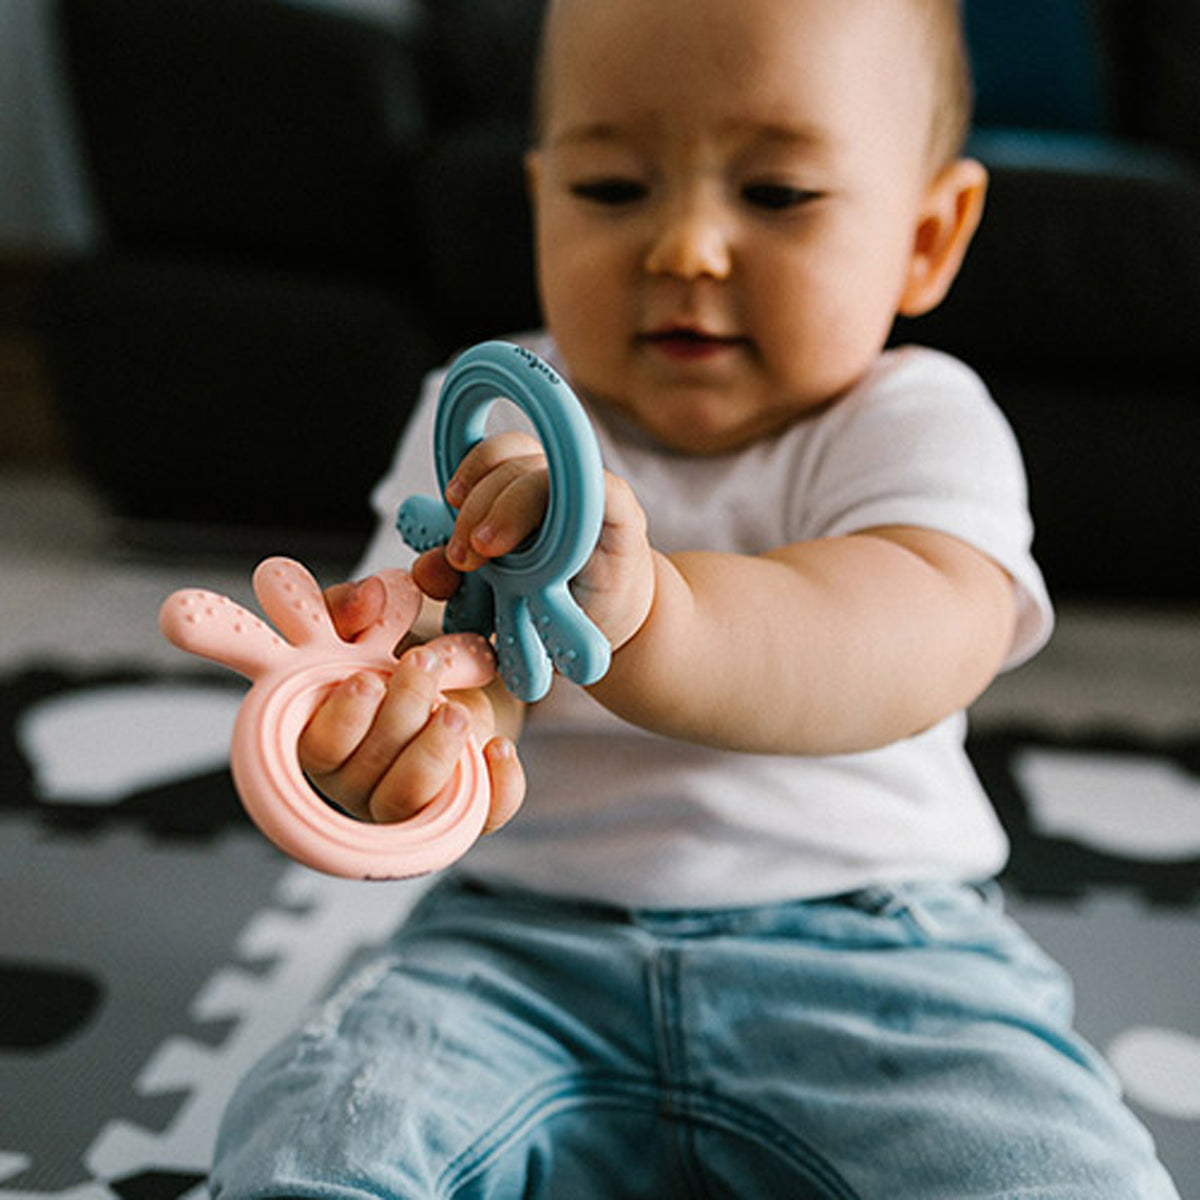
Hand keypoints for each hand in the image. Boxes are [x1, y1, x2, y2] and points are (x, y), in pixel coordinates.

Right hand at [296, 577, 524, 830]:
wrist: (458, 680)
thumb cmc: (395, 657)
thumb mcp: (368, 625)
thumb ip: (352, 607)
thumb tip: (368, 595)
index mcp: (321, 739)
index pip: (318, 748)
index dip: (342, 718)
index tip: (368, 678)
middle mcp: (356, 781)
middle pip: (367, 771)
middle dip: (400, 714)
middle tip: (424, 663)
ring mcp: (407, 804)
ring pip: (411, 797)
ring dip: (435, 749)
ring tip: (457, 708)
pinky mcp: (461, 811)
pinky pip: (478, 819)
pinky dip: (494, 786)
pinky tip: (499, 748)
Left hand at [412, 432, 656, 655]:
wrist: (603, 625)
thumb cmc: (547, 597)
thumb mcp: (489, 589)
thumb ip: (453, 575)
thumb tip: (424, 569)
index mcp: (523, 486)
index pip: (499, 451)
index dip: (472, 465)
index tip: (451, 500)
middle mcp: (558, 482)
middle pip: (515, 463)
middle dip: (478, 505)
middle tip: (464, 555)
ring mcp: (592, 496)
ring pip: (548, 475)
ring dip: (508, 509)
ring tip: (486, 551)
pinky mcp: (624, 517)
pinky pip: (603, 490)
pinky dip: (579, 494)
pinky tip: (556, 534)